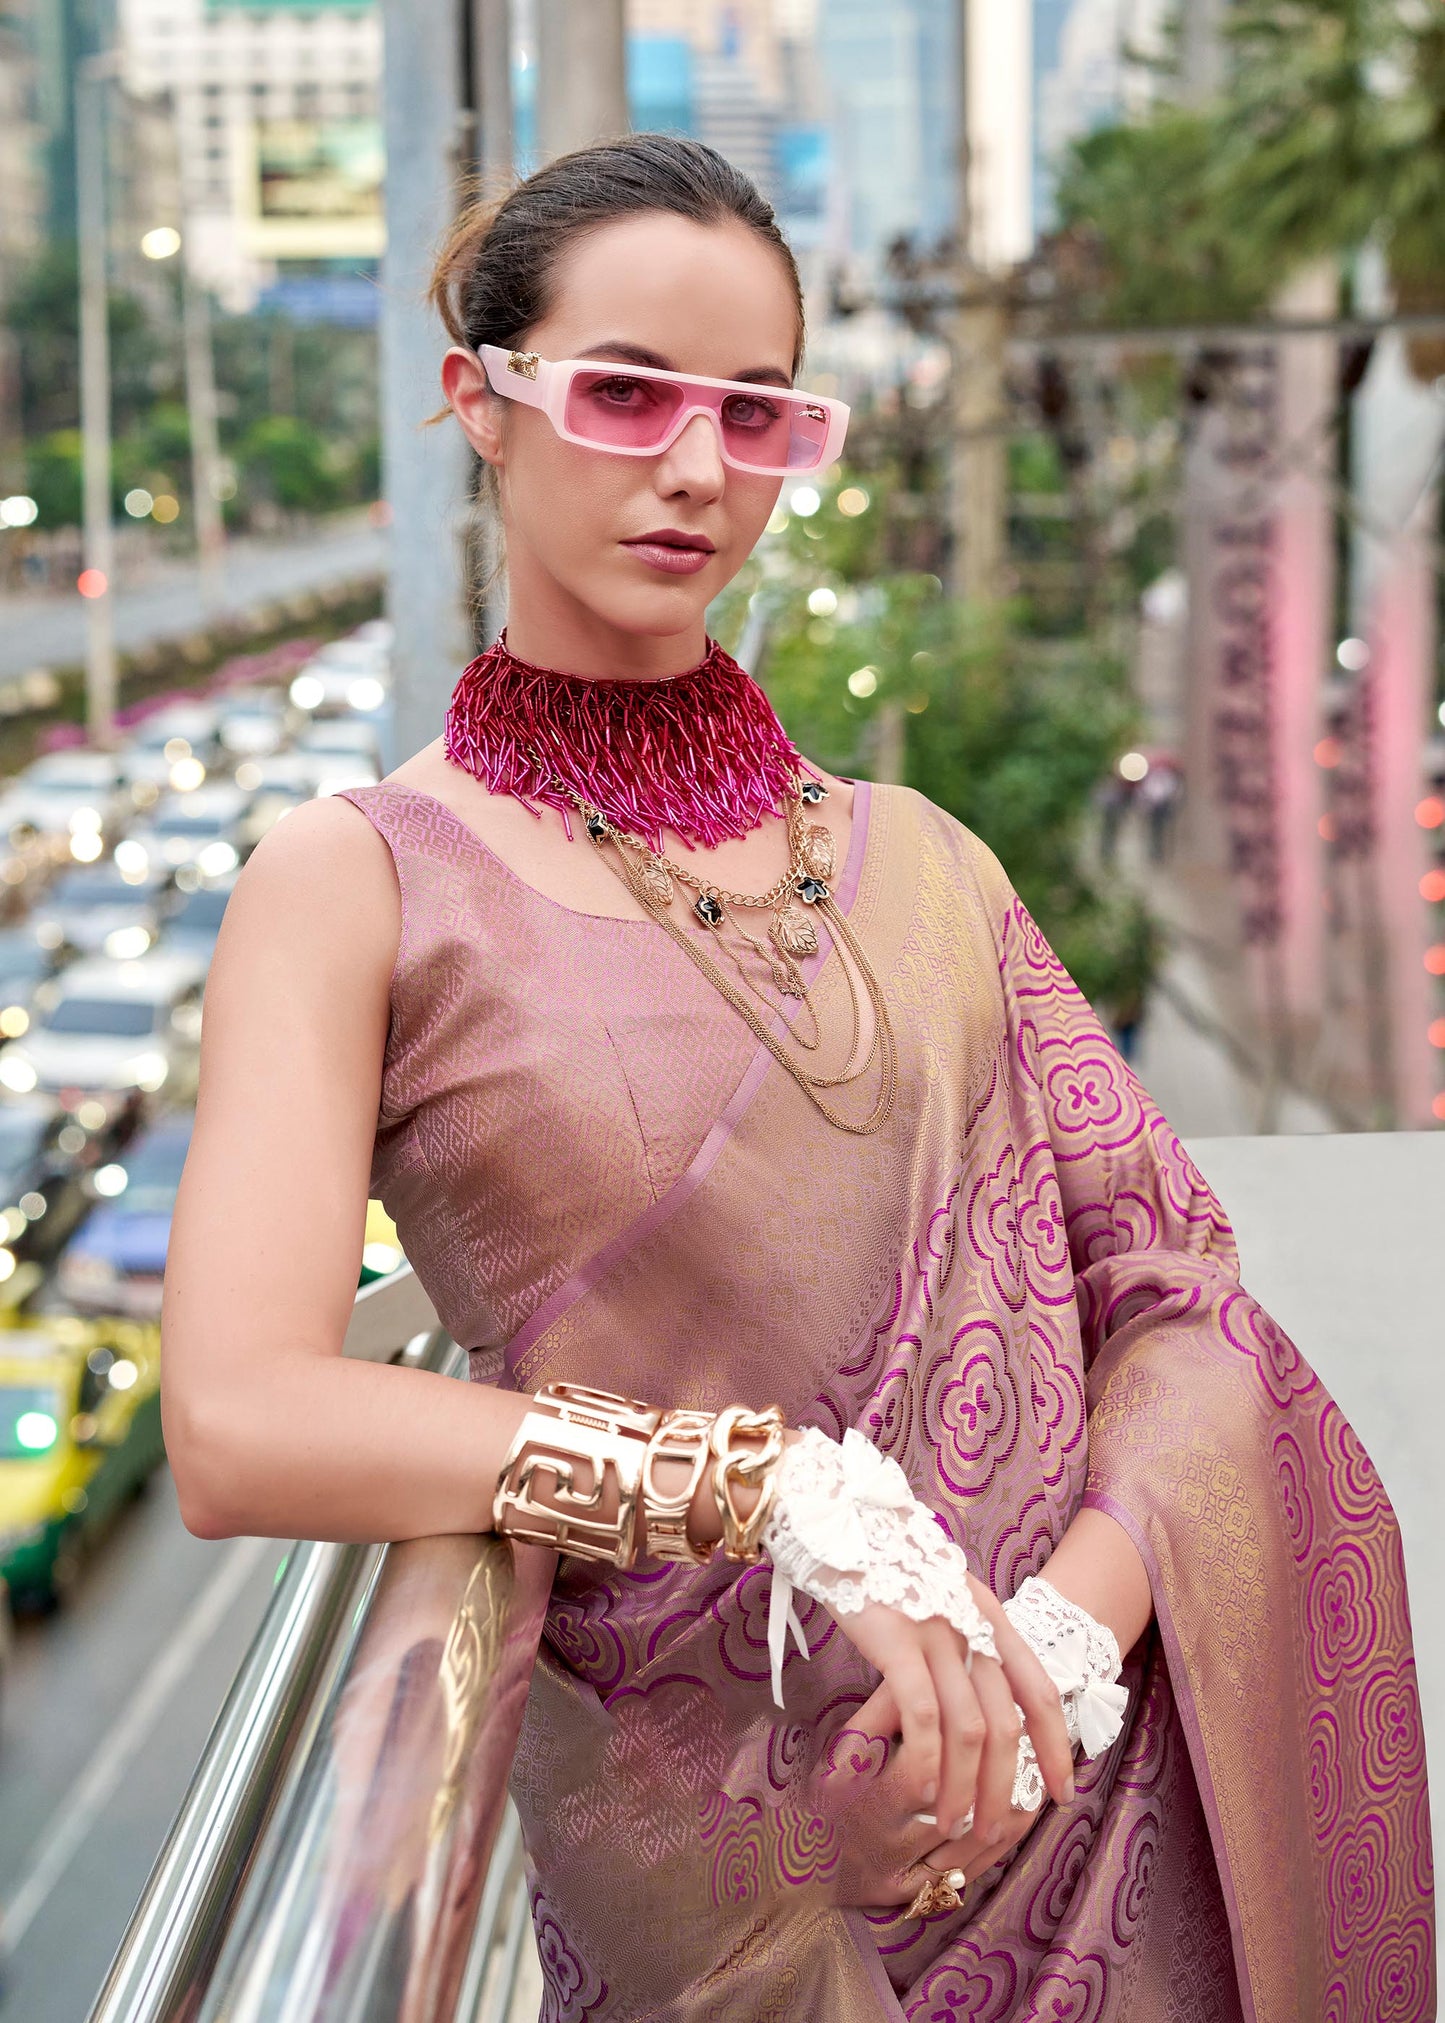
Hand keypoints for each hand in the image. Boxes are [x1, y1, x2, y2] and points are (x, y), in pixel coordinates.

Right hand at [824, 1571, 1074, 1904]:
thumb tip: (977, 1706)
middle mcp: (973, 1623)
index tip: (1060, 1793)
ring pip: (969, 1730)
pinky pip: (924, 1716)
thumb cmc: (884, 1568)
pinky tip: (923, 1791)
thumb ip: (964, 1641)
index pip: (1038, 1691)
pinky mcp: (897, 1641)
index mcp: (990, 1615)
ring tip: (955, 1827)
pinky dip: (929, 1762)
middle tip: (996, 1834)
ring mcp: (937, 1632)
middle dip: (1006, 1788)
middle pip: (1007, 1723)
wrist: (838, 1518)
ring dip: (966, 1789)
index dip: (1055, 1747)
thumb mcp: (942, 1598)